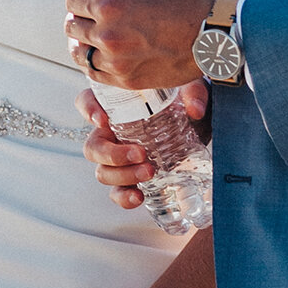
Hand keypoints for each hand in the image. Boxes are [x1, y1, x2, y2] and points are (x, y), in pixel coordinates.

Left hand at [67, 0, 213, 91]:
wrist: (213, 37)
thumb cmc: (187, 4)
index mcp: (109, 5)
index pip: (74, 2)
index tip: (82, 0)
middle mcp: (107, 34)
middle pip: (73, 28)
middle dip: (77, 20)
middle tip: (84, 19)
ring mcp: (115, 61)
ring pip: (80, 54)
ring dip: (81, 45)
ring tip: (87, 41)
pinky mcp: (126, 80)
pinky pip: (95, 74)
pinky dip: (93, 64)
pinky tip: (99, 58)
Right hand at [82, 80, 207, 209]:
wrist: (201, 128)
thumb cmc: (186, 103)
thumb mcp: (191, 90)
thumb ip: (194, 92)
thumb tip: (195, 108)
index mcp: (117, 105)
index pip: (87, 101)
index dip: (87, 110)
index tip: (103, 119)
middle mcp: (111, 133)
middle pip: (93, 147)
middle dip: (112, 154)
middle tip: (140, 153)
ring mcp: (119, 159)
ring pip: (103, 172)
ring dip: (123, 176)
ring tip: (150, 172)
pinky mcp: (132, 178)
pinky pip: (118, 192)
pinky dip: (124, 197)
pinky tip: (140, 197)